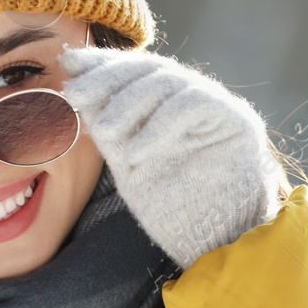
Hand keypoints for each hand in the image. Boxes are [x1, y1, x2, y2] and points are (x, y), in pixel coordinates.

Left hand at [58, 46, 286, 268]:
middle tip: (74, 93)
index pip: (134, 72)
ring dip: (128, 103)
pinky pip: (193, 104)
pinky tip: (135, 154)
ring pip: (168, 81)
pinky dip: (159, 127)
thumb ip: (107, 129)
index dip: (102, 64)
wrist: (213, 243)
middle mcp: (193, 98)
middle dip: (107, 77)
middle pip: (149, 69)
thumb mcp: (126, 163)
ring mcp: (218, 106)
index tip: (69, 64)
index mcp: (167, 105)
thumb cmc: (172, 208)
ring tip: (102, 132)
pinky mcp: (238, 120)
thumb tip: (72, 88)